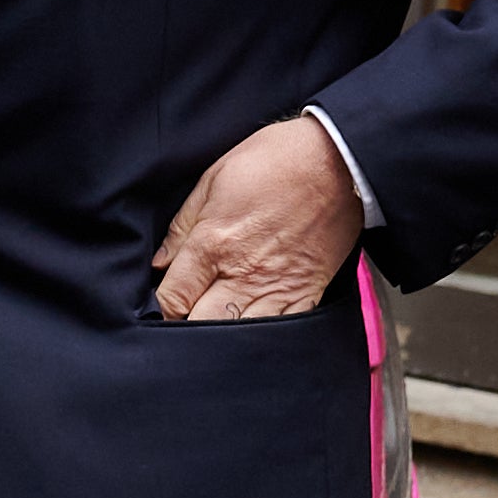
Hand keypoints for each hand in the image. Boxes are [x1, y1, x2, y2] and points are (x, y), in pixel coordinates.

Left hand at [152, 116, 364, 321]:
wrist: (337, 159)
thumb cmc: (274, 161)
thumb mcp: (213, 180)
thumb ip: (182, 226)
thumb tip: (160, 264)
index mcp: (212, 244)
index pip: (172, 299)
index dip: (160, 310)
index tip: (160, 309)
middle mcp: (242, 273)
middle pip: (201, 326)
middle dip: (186, 328)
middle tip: (183, 320)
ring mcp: (276, 287)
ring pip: (240, 336)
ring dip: (223, 337)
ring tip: (215, 328)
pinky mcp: (307, 292)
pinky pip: (281, 331)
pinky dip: (262, 337)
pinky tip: (252, 329)